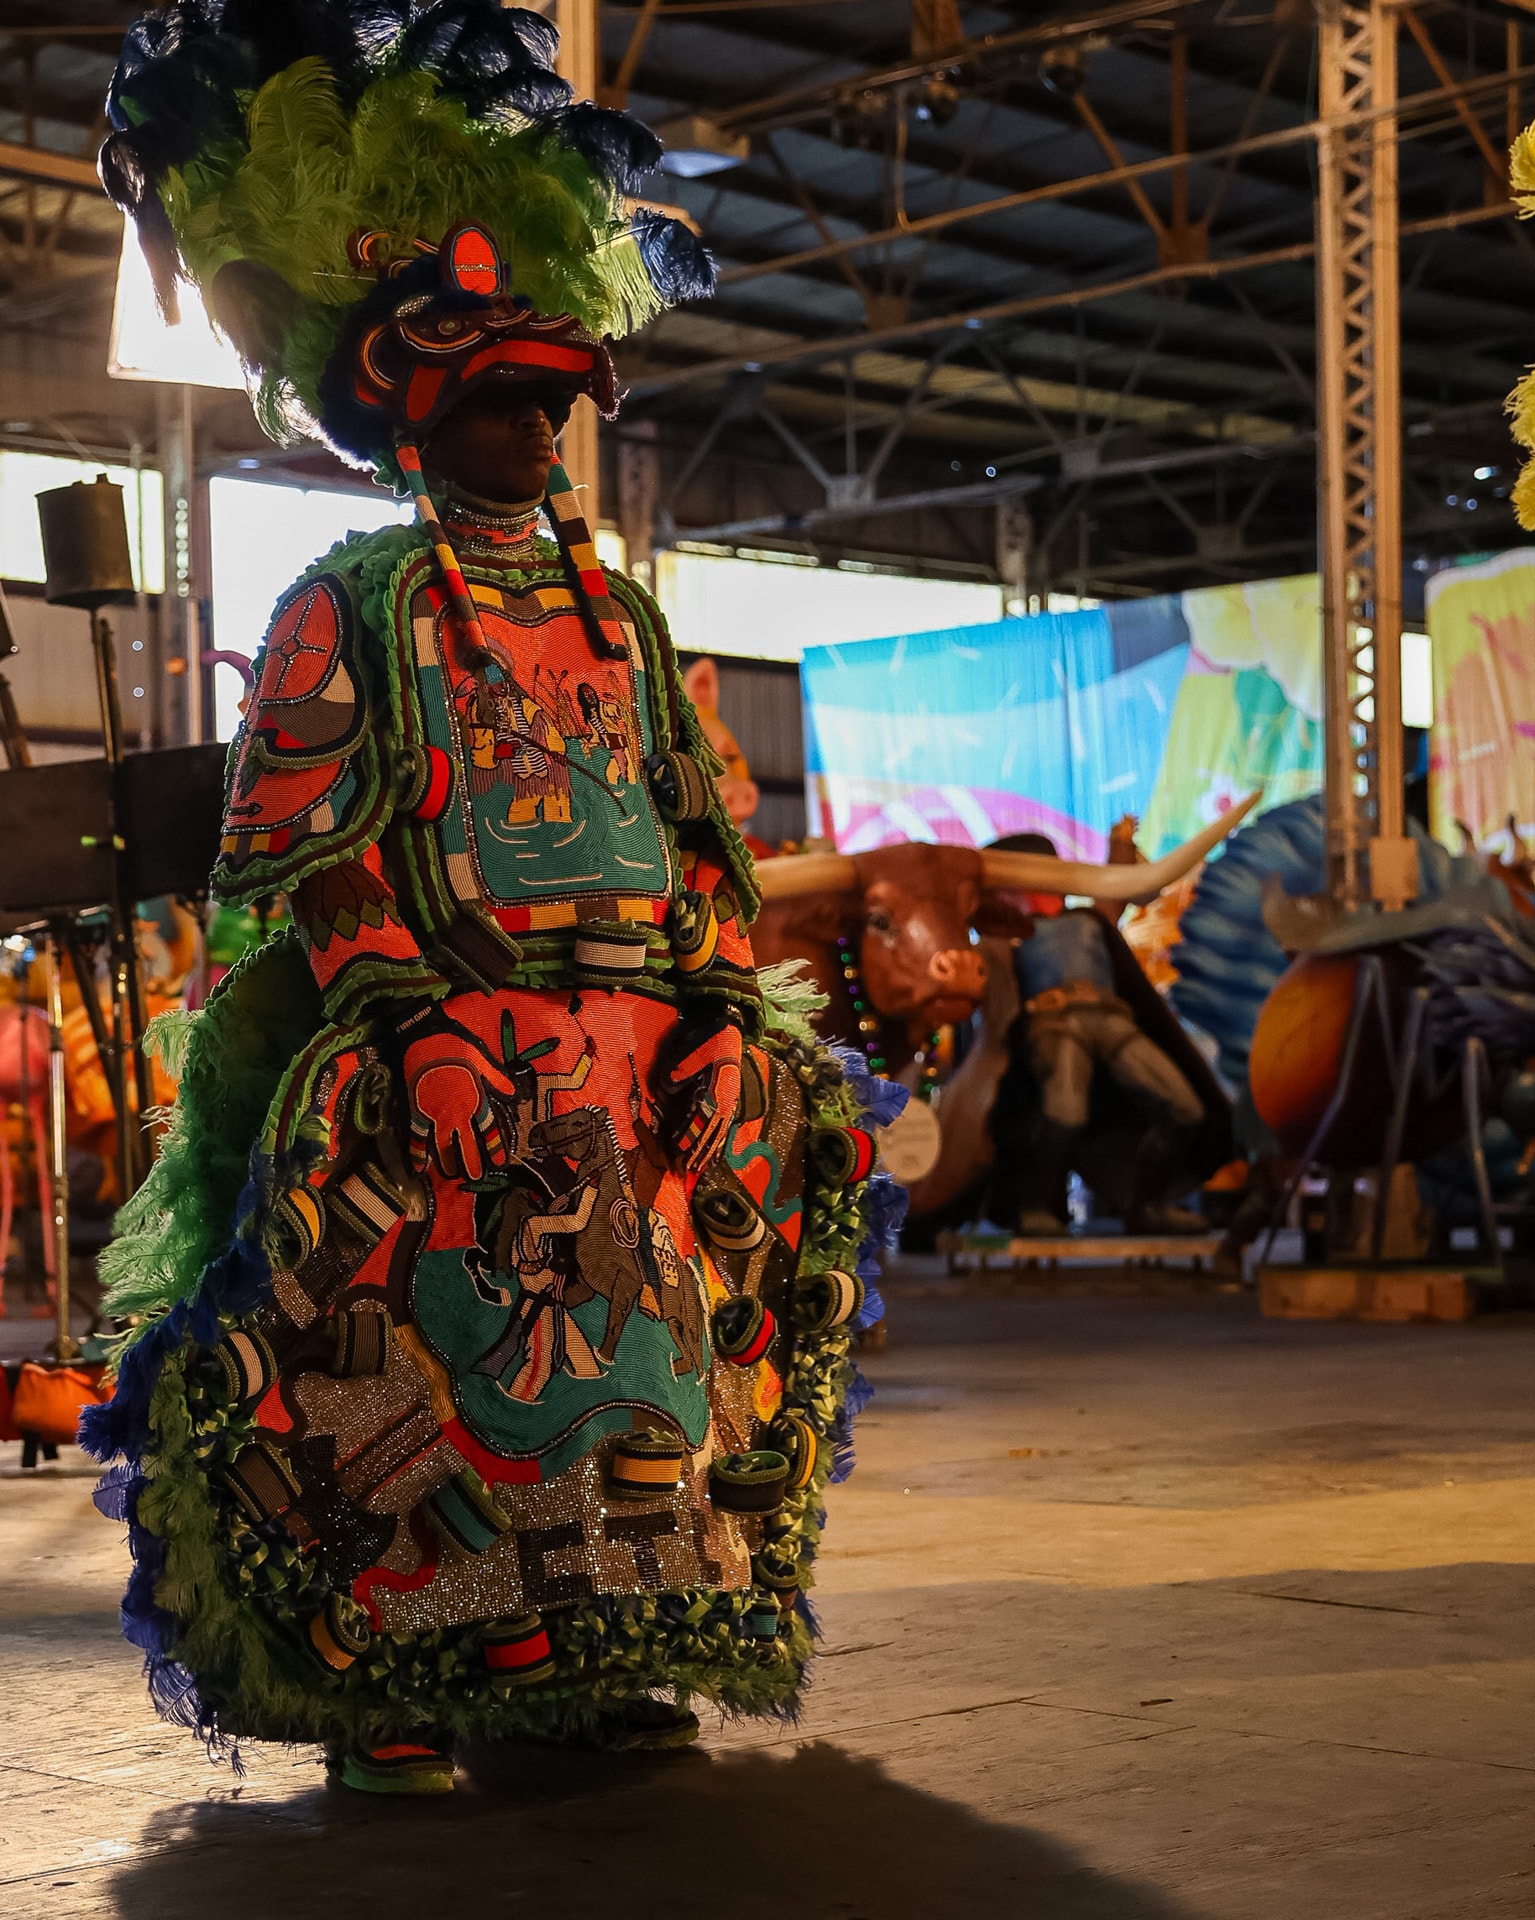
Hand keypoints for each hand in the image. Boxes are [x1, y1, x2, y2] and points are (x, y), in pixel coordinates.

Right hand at [402, 1027, 505, 1180]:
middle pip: (468, 1145)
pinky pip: (417, 1137)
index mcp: (477, 1100)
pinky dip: (417, 1153)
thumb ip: (497, 1080)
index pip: (490, 1130)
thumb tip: (514, 1093)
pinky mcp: (417, 1111)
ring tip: (452, 1176)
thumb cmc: (456, 1046)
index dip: (495, 1148)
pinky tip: (418, 1169)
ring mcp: (437, 1114)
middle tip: (476, 1177)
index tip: (501, 1163)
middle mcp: (458, 1112)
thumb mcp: (482, 1060)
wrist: (424, 1038)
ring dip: (448, 1163)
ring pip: (443, 1147)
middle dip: (472, 1163)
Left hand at [668, 1020, 741, 1172]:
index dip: (690, 1138)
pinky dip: (720, 1141)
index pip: (701, 1120)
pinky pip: (725, 1125)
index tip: (678, 1153)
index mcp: (716, 1091)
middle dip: (699, 1152)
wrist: (726, 1027)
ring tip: (701, 1169)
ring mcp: (729, 1101)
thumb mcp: (691, 1054)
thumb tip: (664, 1089)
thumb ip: (679, 1073)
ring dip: (709, 1151)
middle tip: (687, 1170)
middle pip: (711, 1132)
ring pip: (719, 1132)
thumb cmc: (707, 1041)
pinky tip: (717, 1154)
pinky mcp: (729, 1099)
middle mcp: (725, 1100)